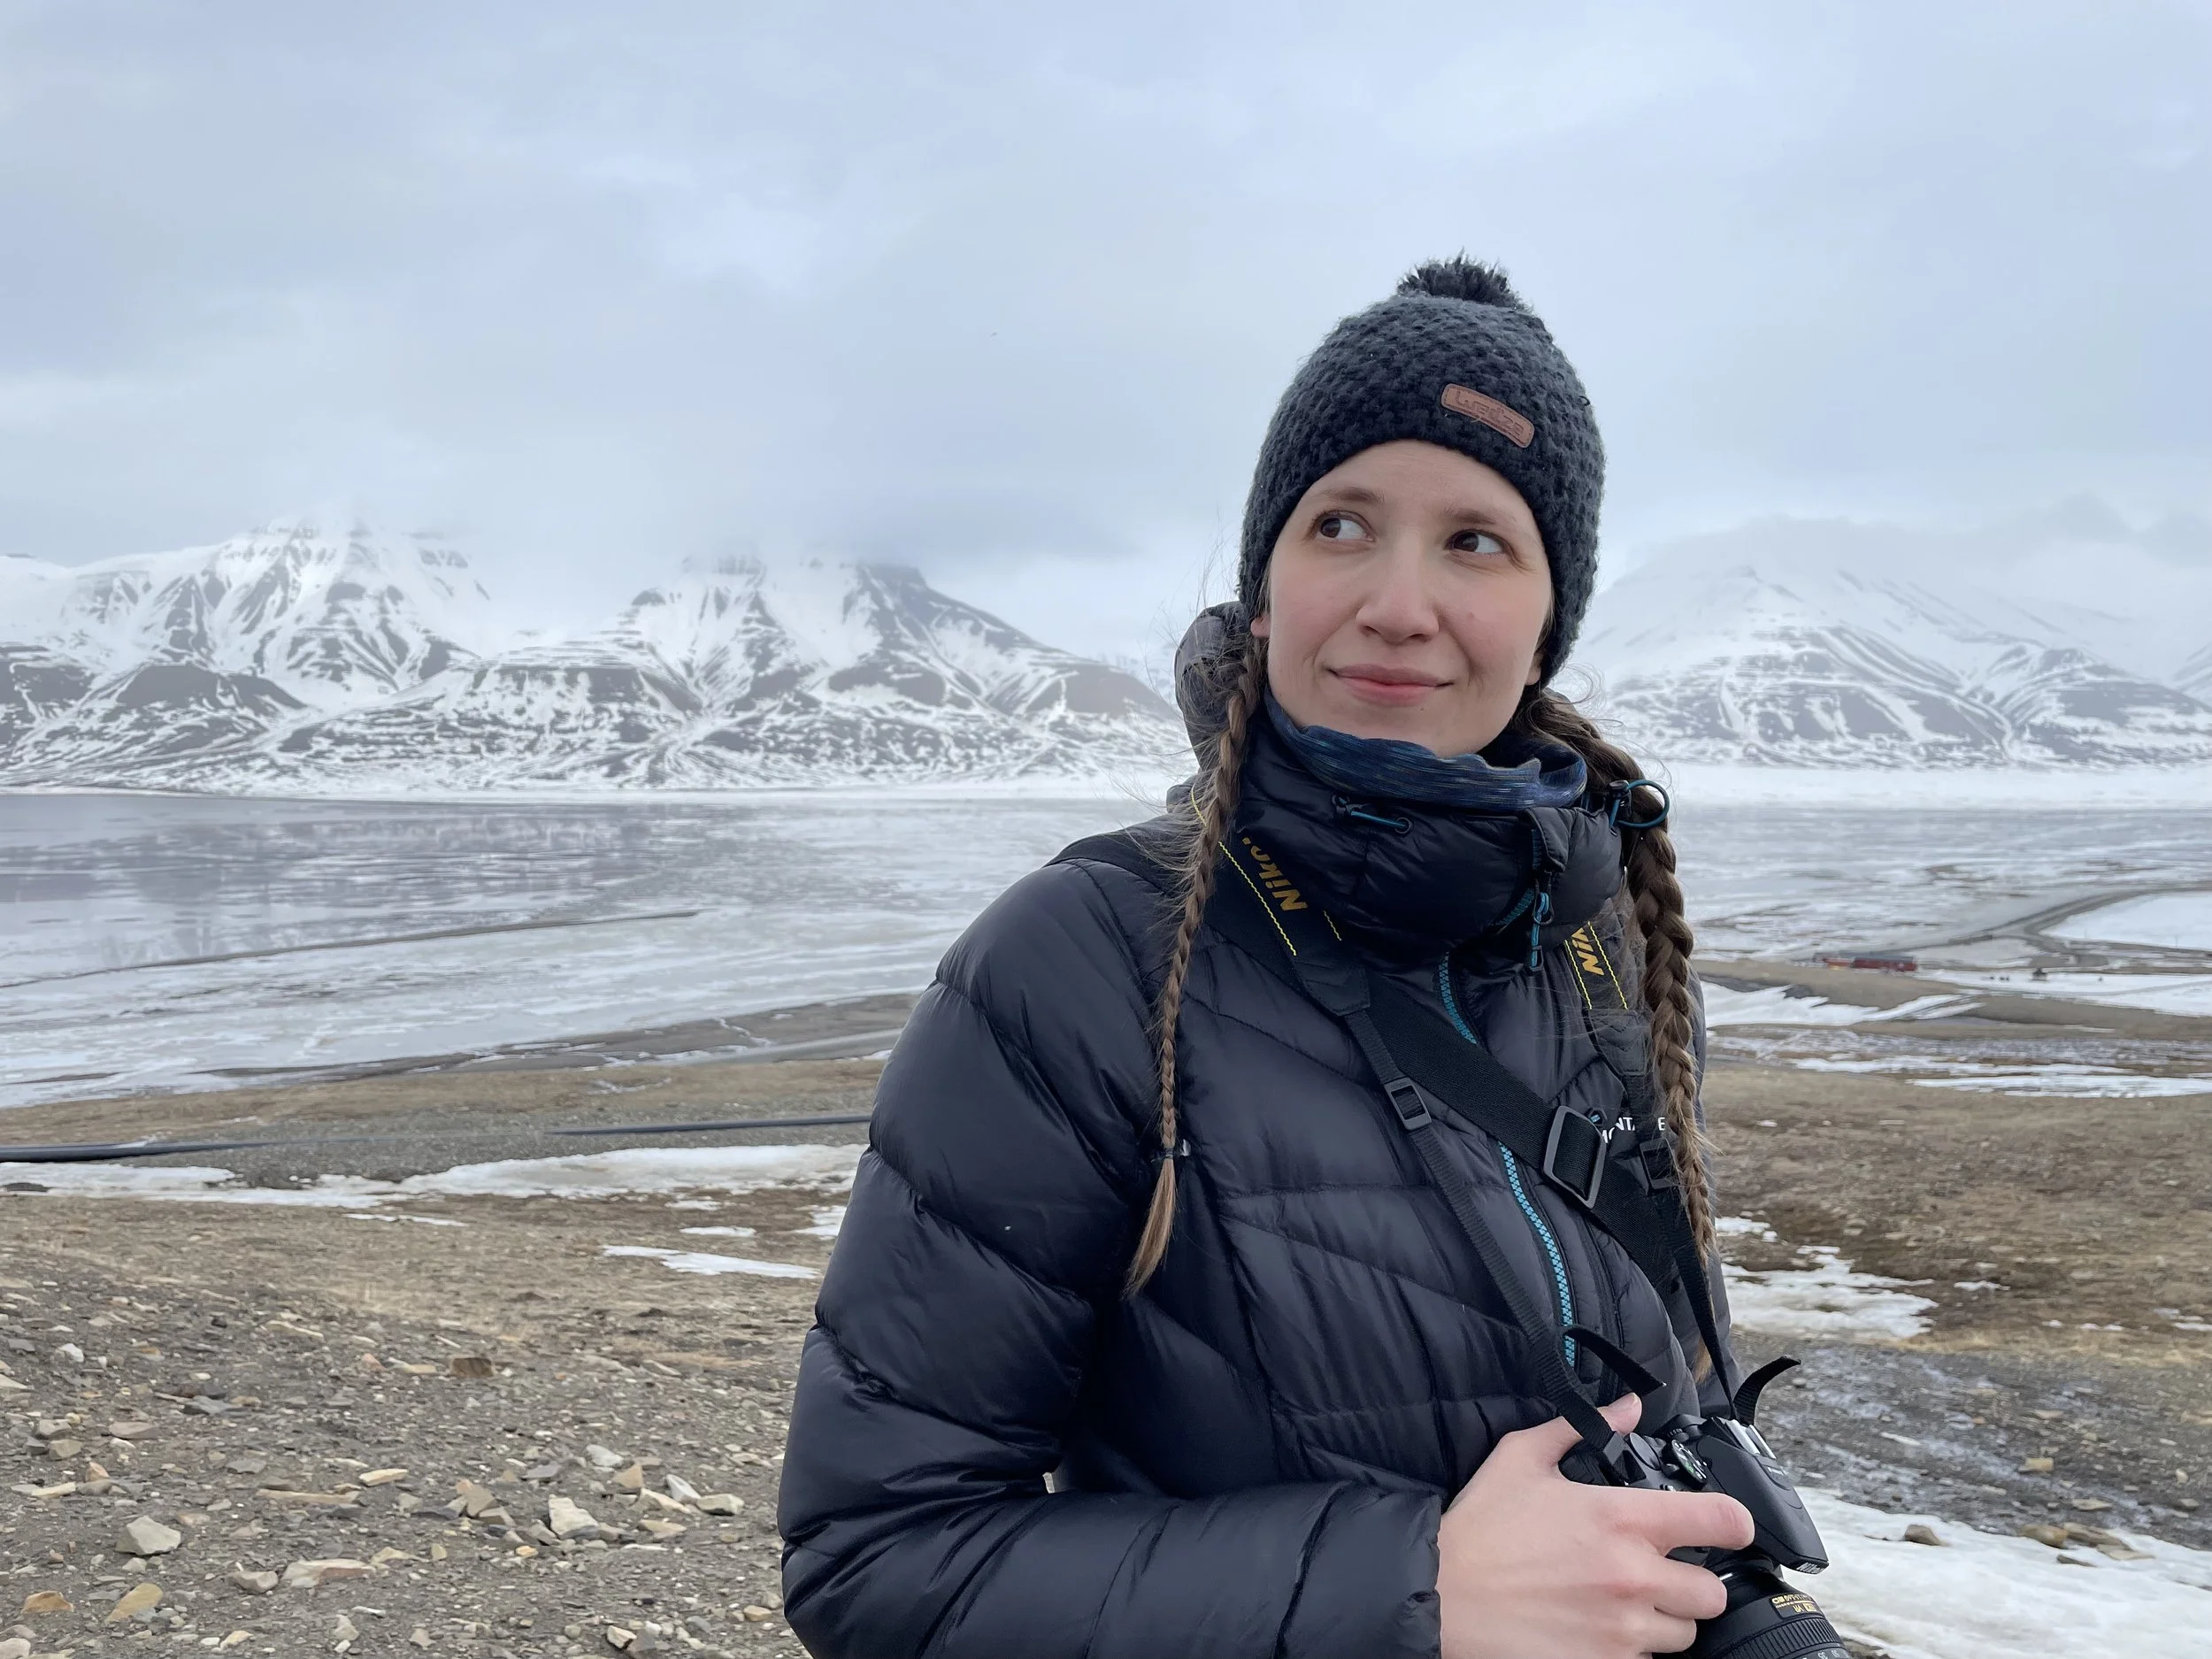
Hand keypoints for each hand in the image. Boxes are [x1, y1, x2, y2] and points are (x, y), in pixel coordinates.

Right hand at [1435, 1395, 1754, 1658]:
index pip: (1722, 1521)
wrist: (1439, 1599)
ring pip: (1683, 1637)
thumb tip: (1627, 1407)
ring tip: (1622, 1606)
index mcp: (1622, 1520)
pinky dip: (1630, 1651)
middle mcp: (1633, 1578)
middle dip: (1690, 1584)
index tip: (1726, 1527)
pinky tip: (1598, 1630)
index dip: (1735, 1523)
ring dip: (1662, 1622)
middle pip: (1711, 1593)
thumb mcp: (1521, 1460)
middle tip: (1657, 1574)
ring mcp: (1622, 1630)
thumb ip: (1581, 1426)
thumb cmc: (1478, 1532)